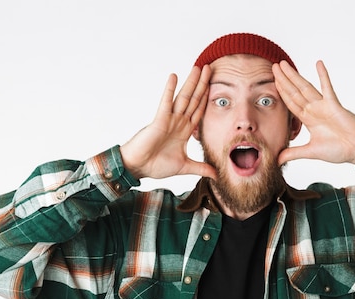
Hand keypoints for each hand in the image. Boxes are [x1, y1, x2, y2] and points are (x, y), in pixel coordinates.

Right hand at [120, 65, 216, 179]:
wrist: (139, 168)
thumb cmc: (156, 165)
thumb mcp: (185, 167)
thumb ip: (200, 168)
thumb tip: (216, 175)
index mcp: (184, 131)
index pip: (199, 111)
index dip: (207, 99)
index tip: (216, 86)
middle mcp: (178, 122)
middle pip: (193, 99)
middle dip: (202, 84)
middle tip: (210, 68)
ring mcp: (169, 119)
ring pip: (183, 98)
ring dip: (191, 83)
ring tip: (198, 67)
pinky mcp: (159, 120)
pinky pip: (166, 103)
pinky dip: (170, 90)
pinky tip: (174, 76)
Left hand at [273, 60, 354, 165]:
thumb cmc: (339, 150)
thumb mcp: (311, 152)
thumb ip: (293, 153)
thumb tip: (276, 161)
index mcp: (309, 119)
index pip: (291, 103)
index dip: (281, 93)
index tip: (271, 82)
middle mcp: (314, 110)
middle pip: (295, 92)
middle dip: (283, 80)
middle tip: (274, 66)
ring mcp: (324, 106)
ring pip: (305, 88)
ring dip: (294, 76)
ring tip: (284, 65)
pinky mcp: (335, 106)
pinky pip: (327, 88)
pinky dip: (323, 76)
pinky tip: (318, 63)